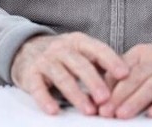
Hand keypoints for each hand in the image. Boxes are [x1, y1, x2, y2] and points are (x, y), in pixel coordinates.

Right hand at [10, 32, 129, 115]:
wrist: (25, 48)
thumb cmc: (61, 54)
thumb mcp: (80, 52)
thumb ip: (99, 63)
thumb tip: (126, 78)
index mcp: (78, 41)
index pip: (97, 49)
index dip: (111, 61)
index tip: (125, 74)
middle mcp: (61, 48)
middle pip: (80, 64)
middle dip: (94, 82)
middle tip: (106, 98)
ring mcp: (45, 60)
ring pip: (62, 77)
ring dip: (76, 95)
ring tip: (88, 110)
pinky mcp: (30, 74)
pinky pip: (38, 87)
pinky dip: (45, 99)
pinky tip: (54, 110)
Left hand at [98, 41, 151, 119]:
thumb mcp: (143, 60)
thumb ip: (123, 73)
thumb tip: (100, 92)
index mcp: (141, 54)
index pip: (121, 69)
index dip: (107, 87)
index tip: (96, 103)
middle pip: (135, 78)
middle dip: (118, 97)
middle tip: (105, 112)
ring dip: (136, 101)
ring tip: (122, 115)